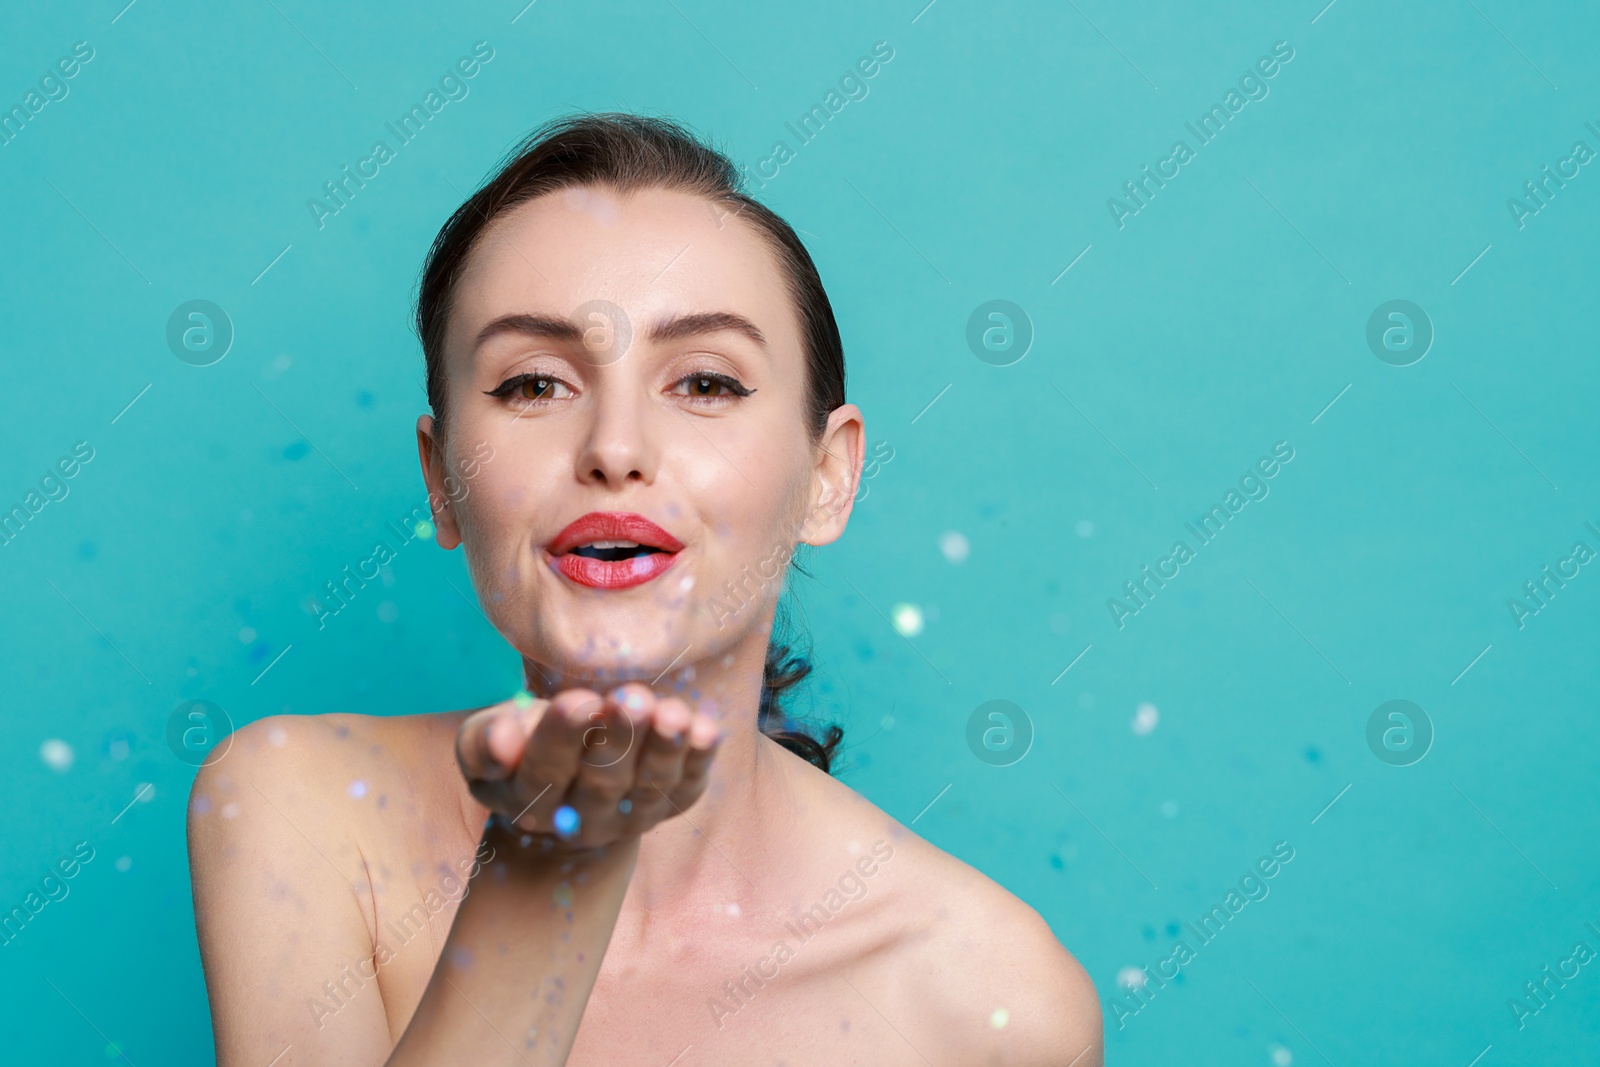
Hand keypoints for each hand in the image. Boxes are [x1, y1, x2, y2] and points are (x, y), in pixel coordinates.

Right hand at [455, 683, 721, 851]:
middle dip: (619, 740)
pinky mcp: (668, 806)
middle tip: (631, 699)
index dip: (562, 739)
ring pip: (649, 789)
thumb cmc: (520, 741)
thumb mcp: (486, 738)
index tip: (580, 701)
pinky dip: (699, 760)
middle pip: (602, 784)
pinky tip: (706, 730)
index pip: (544, 773)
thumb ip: (485, 742)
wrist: (565, 775)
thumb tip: (503, 743)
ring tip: (673, 713)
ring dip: (664, 750)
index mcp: (529, 801)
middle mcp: (581, 820)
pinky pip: (686, 788)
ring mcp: (629, 818)